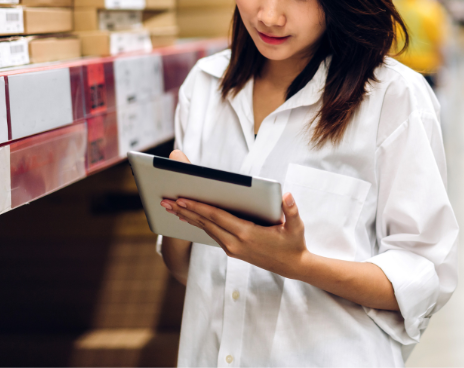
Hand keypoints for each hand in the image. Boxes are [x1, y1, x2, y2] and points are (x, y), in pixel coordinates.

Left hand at [161, 191, 309, 279]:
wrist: (293, 266)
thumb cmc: (293, 243)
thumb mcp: (296, 226)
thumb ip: (291, 210)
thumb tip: (287, 196)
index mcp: (247, 234)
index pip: (217, 217)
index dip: (198, 207)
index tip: (182, 199)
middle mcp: (235, 243)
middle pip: (205, 223)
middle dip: (185, 211)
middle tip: (167, 201)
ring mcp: (232, 248)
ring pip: (206, 230)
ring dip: (188, 218)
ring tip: (172, 208)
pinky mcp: (233, 251)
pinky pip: (212, 235)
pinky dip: (199, 225)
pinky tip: (190, 218)